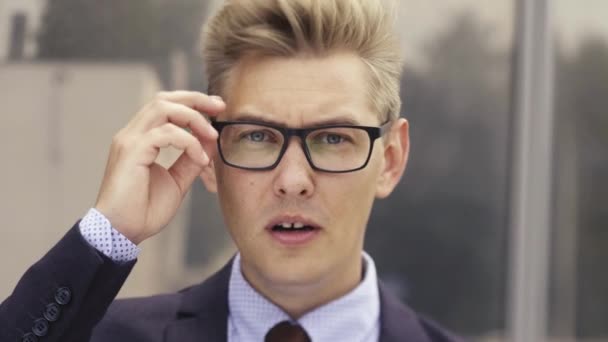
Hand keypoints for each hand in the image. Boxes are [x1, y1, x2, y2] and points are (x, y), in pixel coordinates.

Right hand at [94, 91, 224, 244]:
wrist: (121, 232)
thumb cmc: (143, 210)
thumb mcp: (177, 180)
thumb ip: (191, 160)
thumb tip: (210, 142)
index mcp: (141, 138)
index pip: (165, 106)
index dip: (192, 102)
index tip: (216, 108)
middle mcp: (132, 134)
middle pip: (164, 99)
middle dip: (195, 99)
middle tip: (219, 108)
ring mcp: (129, 141)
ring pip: (163, 108)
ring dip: (194, 118)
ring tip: (212, 137)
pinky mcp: (131, 152)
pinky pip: (166, 134)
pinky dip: (190, 142)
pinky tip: (201, 159)